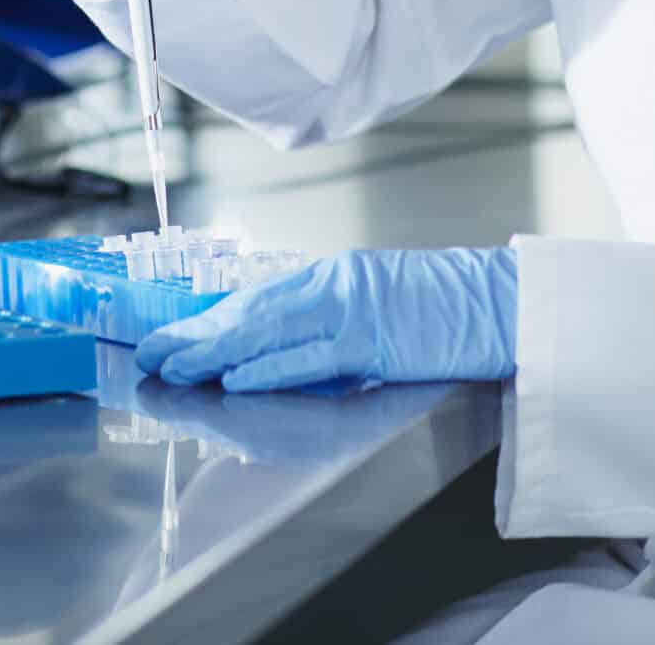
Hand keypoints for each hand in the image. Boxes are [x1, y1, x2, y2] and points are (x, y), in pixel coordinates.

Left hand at [134, 248, 517, 391]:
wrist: (506, 303)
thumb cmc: (450, 311)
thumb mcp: (380, 306)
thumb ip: (331, 326)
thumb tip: (281, 355)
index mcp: (336, 278)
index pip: (258, 299)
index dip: (209, 319)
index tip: (169, 336)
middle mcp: (336, 284)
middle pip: (251, 310)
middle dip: (196, 334)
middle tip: (149, 353)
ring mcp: (355, 307)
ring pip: (269, 330)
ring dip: (214, 351)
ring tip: (172, 367)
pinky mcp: (377, 336)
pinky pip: (311, 355)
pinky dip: (269, 367)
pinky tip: (234, 377)